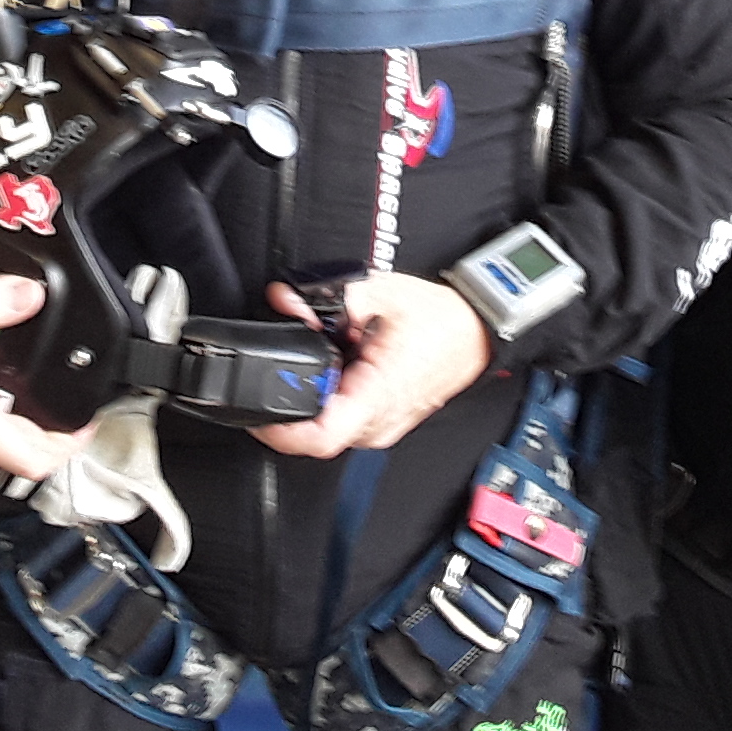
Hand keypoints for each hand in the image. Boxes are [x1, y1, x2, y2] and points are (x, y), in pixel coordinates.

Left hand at [254, 274, 491, 458]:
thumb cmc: (441, 320)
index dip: (279, 429)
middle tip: (287, 361)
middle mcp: (378, 422)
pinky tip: (339, 364)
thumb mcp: (378, 293)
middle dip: (290, 397)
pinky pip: (340, 418)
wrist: (474, 332)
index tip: (257, 411)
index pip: (319, 437)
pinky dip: (329, 393)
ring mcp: (379, 426)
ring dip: (312, 394)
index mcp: (379, 395)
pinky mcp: (379, 421)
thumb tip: (285, 300)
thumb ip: (325, 298)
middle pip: (312, 431)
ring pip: (324, 425)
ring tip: (323, 357)